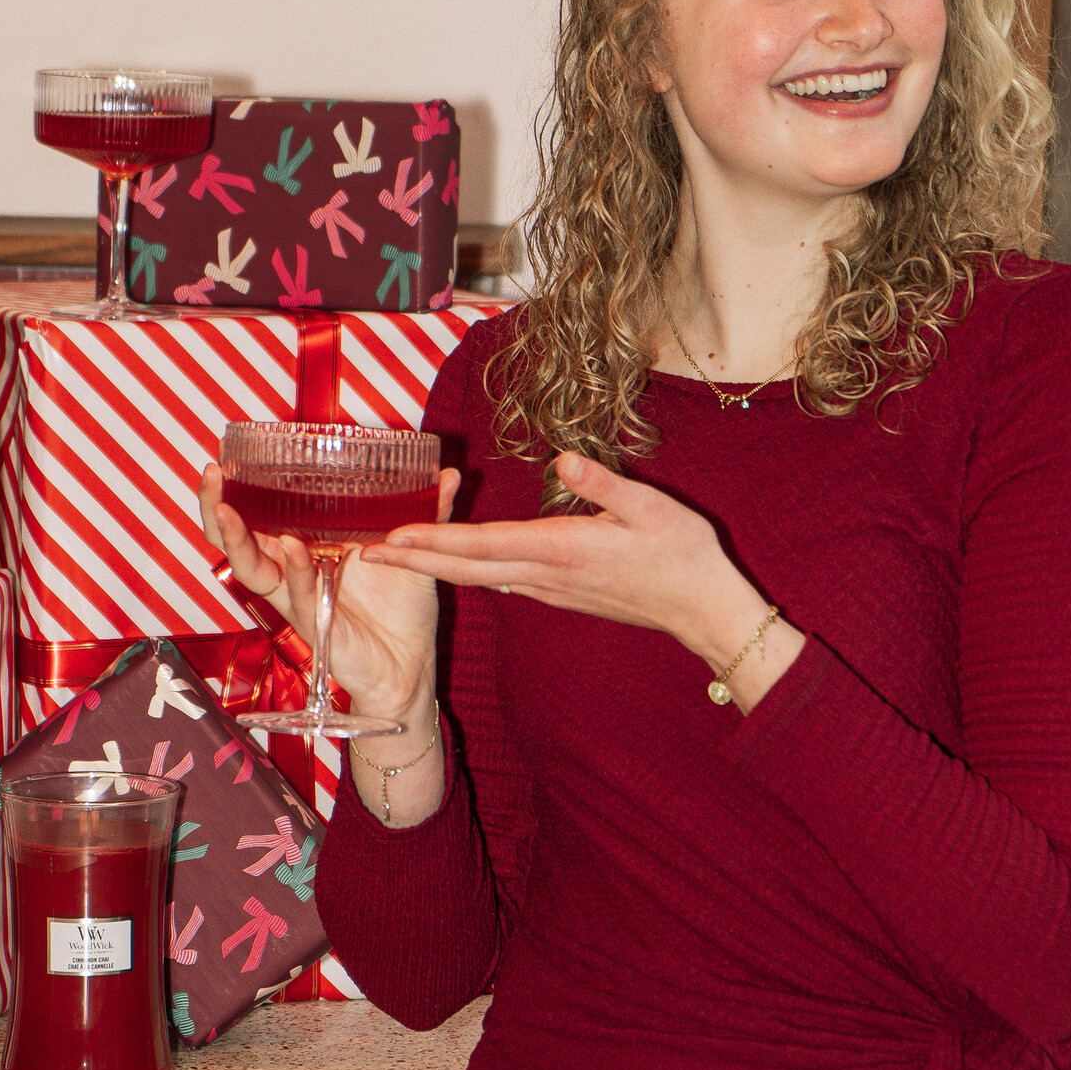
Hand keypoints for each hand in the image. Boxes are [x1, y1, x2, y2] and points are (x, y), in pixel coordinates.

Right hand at [198, 461, 460, 722]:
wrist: (412, 664)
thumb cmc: (403, 609)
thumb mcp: (414, 550)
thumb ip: (428, 512)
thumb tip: (451, 472)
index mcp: (306, 547)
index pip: (257, 514)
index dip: (236, 488)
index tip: (225, 454)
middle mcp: (292, 570)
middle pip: (235, 539)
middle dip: (216, 506)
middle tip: (212, 474)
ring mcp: (297, 598)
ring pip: (250, 567)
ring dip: (237, 537)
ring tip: (228, 508)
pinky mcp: (312, 624)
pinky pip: (295, 594)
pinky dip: (294, 570)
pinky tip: (292, 547)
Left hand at [365, 452, 803, 697]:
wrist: (705, 611)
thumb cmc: (683, 555)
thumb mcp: (651, 507)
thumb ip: (603, 483)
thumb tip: (563, 458)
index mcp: (561, 549)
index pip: (480, 545)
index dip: (431, 541)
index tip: (388, 539)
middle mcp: (546, 575)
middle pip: (465, 568)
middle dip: (414, 560)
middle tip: (365, 554)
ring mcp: (552, 590)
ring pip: (480, 578)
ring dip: (436, 567)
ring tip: (399, 558)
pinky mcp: (563, 596)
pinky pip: (503, 583)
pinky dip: (469, 573)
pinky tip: (459, 567)